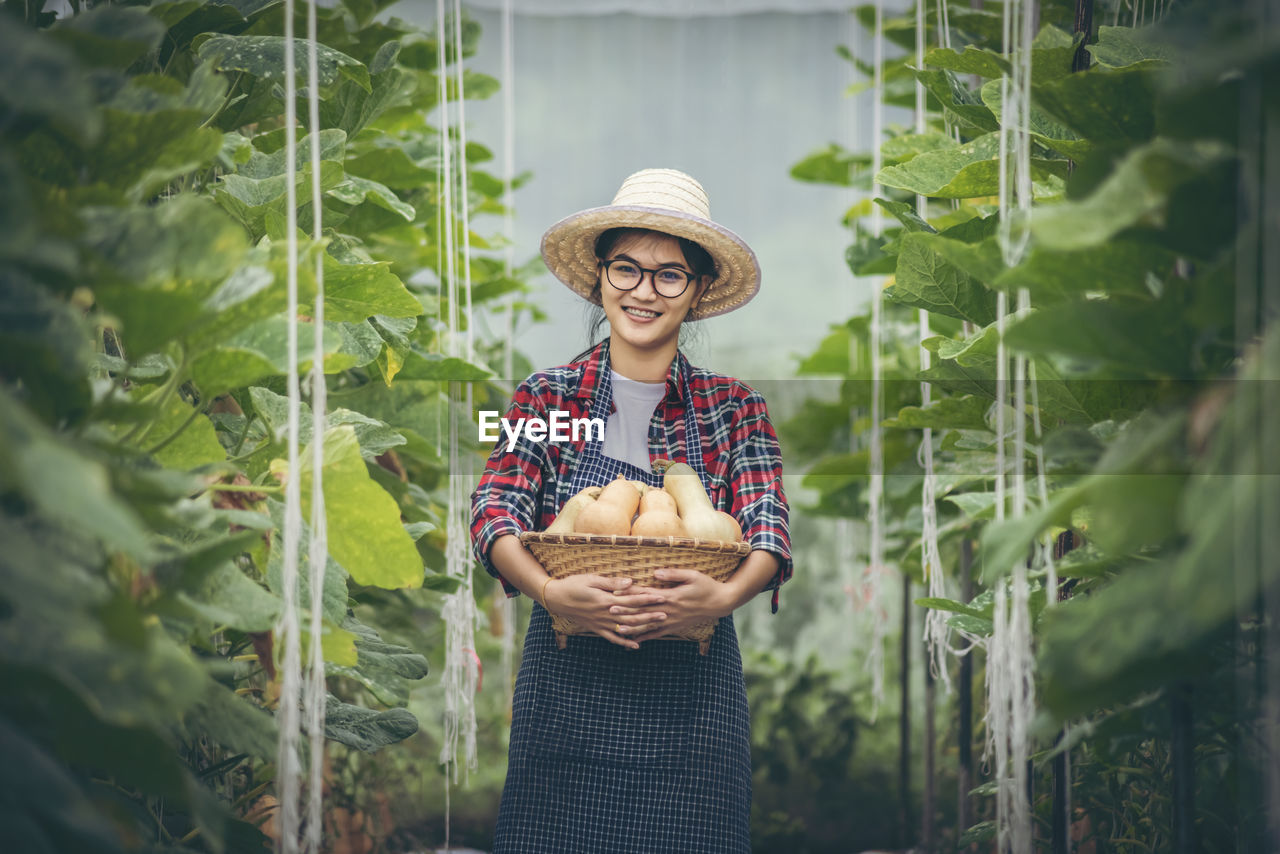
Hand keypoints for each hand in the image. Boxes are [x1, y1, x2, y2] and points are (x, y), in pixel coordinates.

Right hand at [543, 574, 668, 649]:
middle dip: (650, 615)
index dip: (647, 598)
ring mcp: (601, 623)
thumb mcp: (591, 579)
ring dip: (642, 628)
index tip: (661, 597)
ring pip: (625, 628)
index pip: (631, 600)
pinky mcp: (596, 629)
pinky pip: (612, 638)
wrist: (556, 599)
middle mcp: (605, 614)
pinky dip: (625, 642)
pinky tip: (636, 645)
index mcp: (606, 600)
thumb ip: (612, 582)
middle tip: (667, 613)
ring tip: (657, 626)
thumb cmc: (573, 585)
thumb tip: (631, 582)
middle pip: (632, 616)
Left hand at [624, 568, 733, 642]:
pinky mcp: (674, 627)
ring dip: (632, 627)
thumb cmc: (706, 586)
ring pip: (648, 626)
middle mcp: (669, 611)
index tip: (617, 592)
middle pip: (643, 611)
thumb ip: (673, 574)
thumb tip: (655, 572)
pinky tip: (635, 642)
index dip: (631, 593)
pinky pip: (657, 634)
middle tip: (609, 610)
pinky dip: (645, 638)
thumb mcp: (692, 575)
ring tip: (617, 628)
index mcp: (671, 596)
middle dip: (626, 611)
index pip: (646, 594)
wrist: (719, 603)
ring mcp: (671, 621)